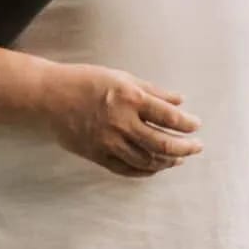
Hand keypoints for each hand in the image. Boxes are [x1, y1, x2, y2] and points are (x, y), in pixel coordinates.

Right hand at [40, 63, 203, 177]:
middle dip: (184, 148)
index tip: (196, 126)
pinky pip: (126, 169)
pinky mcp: (97, 155)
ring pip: (146, 161)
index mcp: (131, 98)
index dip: (187, 124)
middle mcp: (122, 123)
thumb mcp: (123, 77)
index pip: (169, 117)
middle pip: (162, 144)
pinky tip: (154, 168)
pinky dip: (144, 171)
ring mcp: (109, 142)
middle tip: (196, 148)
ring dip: (166, 162)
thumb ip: (153, 91)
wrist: (51, 96)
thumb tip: (179, 101)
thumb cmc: (87, 80)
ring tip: (178, 159)